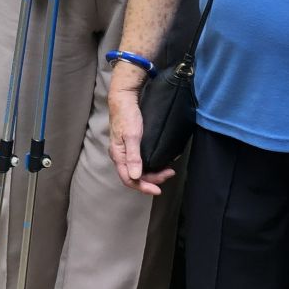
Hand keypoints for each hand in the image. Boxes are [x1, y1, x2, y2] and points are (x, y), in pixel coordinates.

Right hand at [108, 76, 173, 194]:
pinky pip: (140, 161)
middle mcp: (121, 156)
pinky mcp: (131, 145)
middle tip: (169, 173)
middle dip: (152, 179)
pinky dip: (151, 165)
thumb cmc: (127, 115)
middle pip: (135, 176)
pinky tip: (160, 162)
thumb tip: (135, 177)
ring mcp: (125, 151)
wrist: (125, 98)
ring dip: (153, 173)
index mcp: (118, 155)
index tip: (158, 190)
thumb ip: (133, 157)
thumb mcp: (132, 135)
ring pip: (138, 170)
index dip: (143, 187)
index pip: (129, 179)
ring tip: (168, 170)